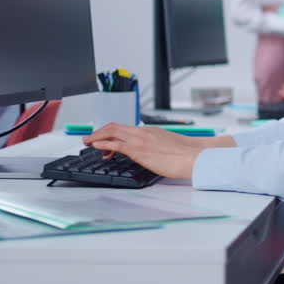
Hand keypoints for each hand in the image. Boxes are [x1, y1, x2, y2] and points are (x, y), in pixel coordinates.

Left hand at [83, 124, 232, 178]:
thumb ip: (156, 148)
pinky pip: (116, 144)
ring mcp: (140, 139)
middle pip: (115, 127)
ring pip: (112, 132)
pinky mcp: (139, 149)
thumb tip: (152, 155)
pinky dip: (103, 144)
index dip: (112, 133)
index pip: (126, 129)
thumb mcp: (169, 147)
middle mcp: (143, 132)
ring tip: (88, 142)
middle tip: (90, 139)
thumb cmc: (187, 155)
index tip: (105, 140)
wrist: (195, 156)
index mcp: (151, 131)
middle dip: (100, 132)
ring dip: (97, 137)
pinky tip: (96, 146)